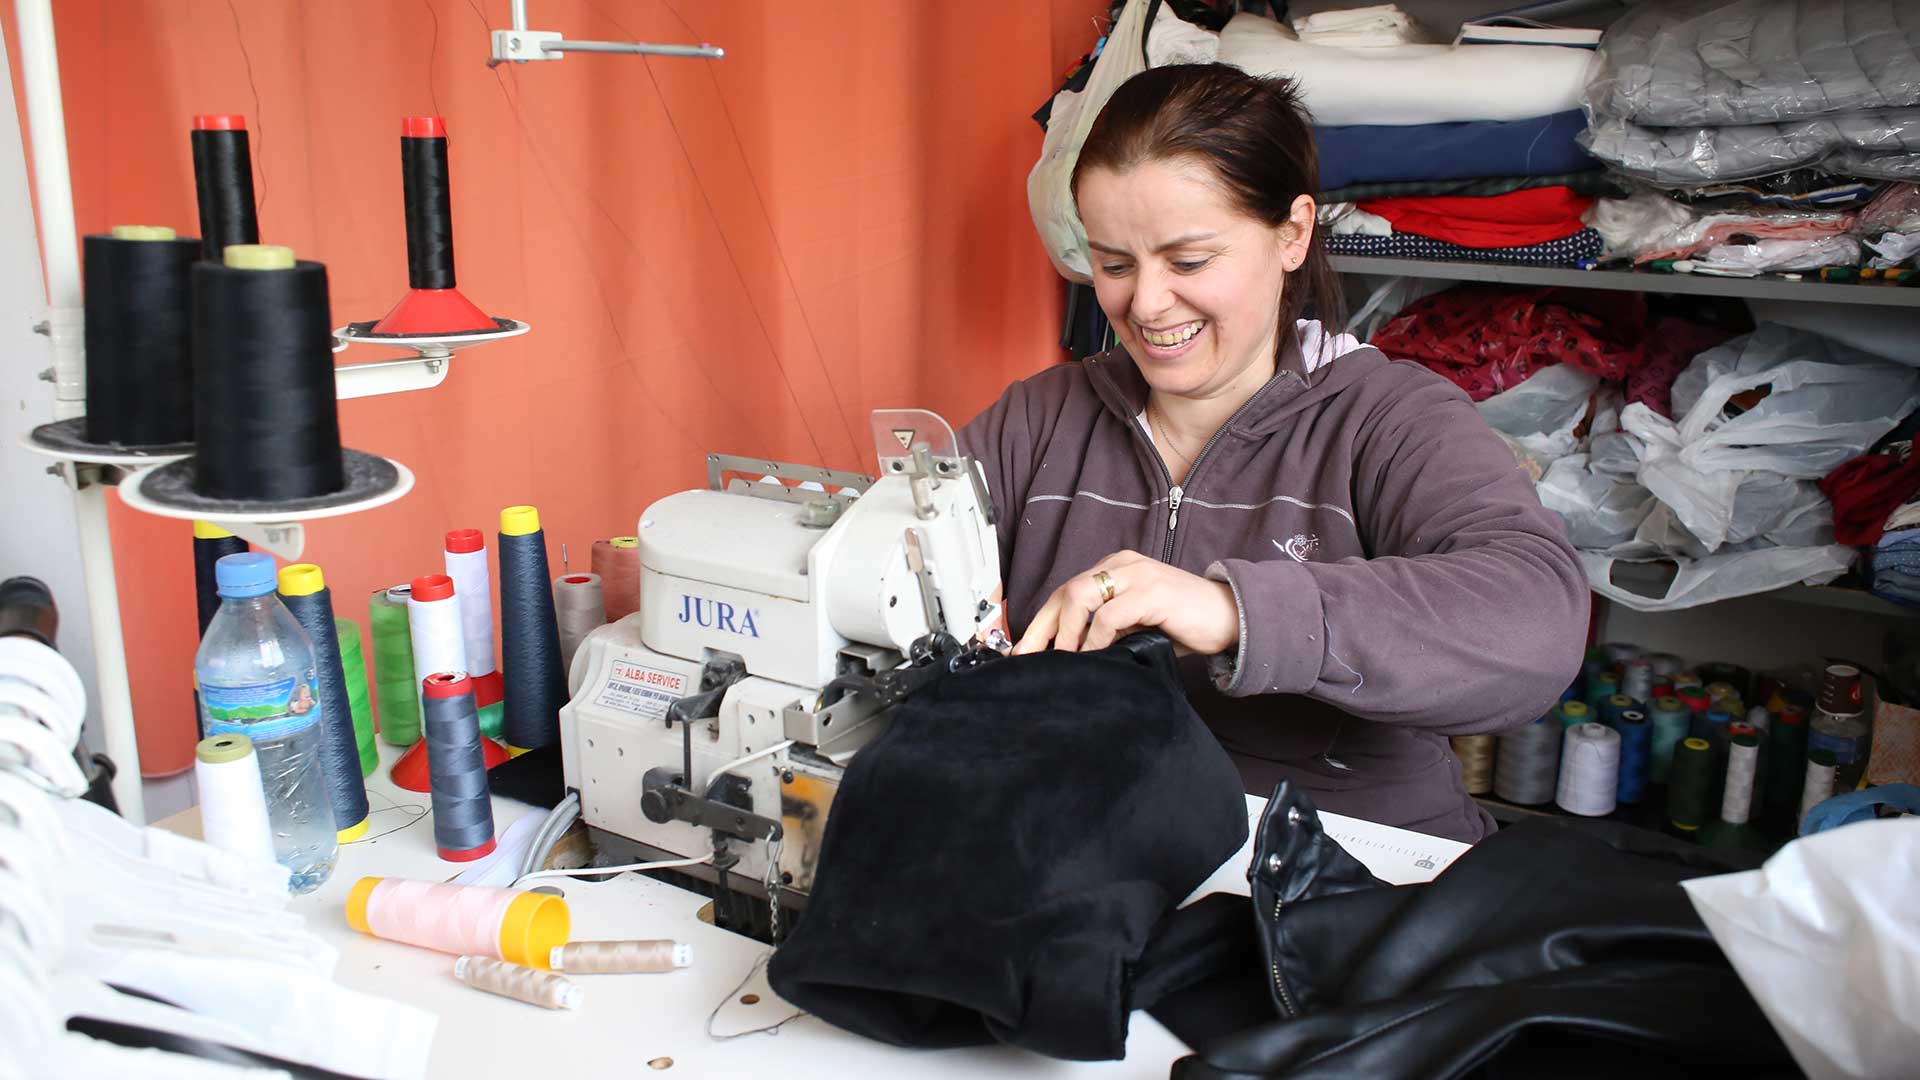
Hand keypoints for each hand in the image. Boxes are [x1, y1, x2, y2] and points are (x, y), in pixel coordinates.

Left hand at [1012, 551, 1238, 656]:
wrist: (1230, 617)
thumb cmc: (1183, 623)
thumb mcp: (1135, 625)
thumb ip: (1106, 629)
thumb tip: (1068, 653)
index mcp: (1115, 569)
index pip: (1066, 592)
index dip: (1041, 622)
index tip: (1023, 651)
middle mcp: (1122, 565)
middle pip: (1067, 591)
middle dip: (1043, 628)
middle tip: (1030, 659)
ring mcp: (1137, 575)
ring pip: (1082, 596)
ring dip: (1066, 631)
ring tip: (1063, 659)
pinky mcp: (1153, 592)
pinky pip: (1111, 614)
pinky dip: (1096, 637)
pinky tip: (1094, 655)